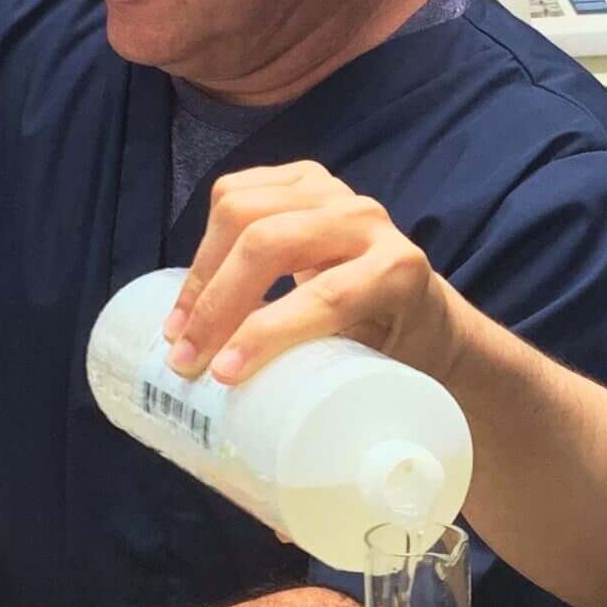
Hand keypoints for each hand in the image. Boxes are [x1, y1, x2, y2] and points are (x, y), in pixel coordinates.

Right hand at [164, 160, 458, 386]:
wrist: (425, 311)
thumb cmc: (401, 352)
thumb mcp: (381, 370)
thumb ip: (331, 381)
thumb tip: (259, 426)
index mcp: (398, 269)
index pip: (323, 295)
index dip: (265, 333)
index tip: (223, 374)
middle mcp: (366, 219)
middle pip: (268, 241)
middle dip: (216, 303)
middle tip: (186, 359)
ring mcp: (332, 191)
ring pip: (241, 210)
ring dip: (201, 274)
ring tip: (181, 329)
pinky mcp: (302, 180)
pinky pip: (235, 191)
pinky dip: (206, 237)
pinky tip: (198, 280)